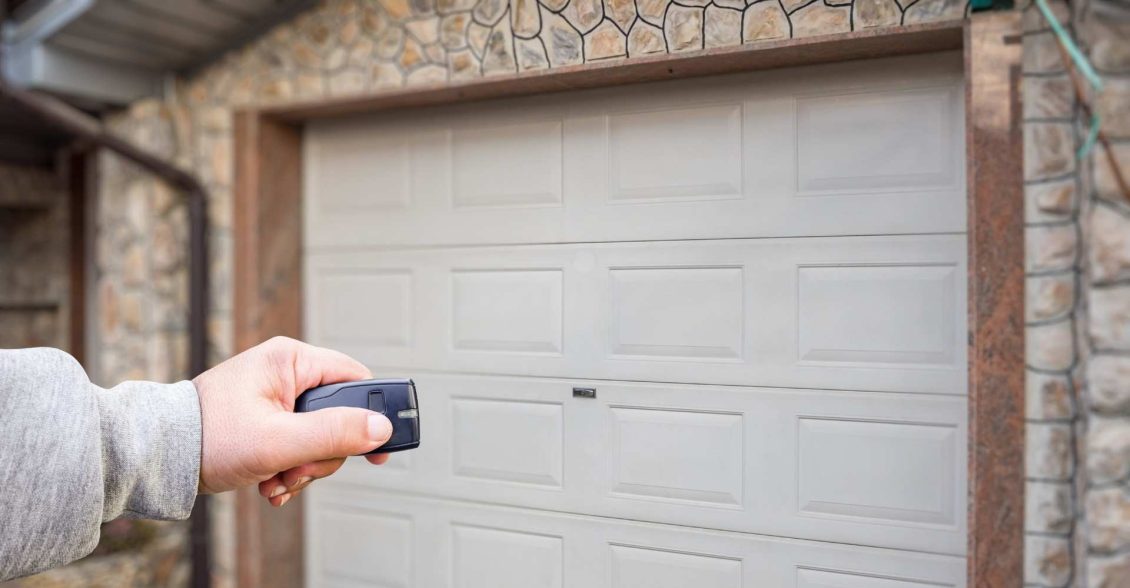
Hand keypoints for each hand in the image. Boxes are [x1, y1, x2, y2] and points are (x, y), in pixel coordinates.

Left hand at [193, 336, 392, 505]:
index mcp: (291, 360)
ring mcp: (276, 396)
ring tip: (277, 479)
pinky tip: (271, 481)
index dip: (371, 415)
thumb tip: (381, 429)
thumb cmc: (206, 437)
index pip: (355, 379)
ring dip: (304, 467)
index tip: (378, 449)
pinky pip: (299, 444)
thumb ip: (333, 433)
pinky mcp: (267, 418)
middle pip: (339, 415)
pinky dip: (290, 468)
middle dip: (323, 453)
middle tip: (298, 470)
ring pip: (320, 436)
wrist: (158, 458)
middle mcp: (286, 372)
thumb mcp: (278, 440)